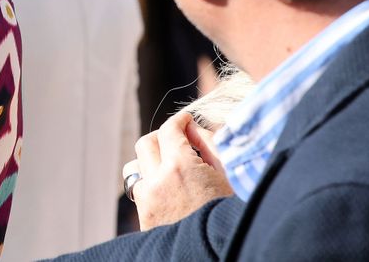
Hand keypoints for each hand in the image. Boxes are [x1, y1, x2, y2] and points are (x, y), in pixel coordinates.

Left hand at [128, 111, 231, 229]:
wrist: (222, 250)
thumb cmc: (232, 211)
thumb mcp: (230, 174)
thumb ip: (209, 143)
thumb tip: (192, 128)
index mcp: (180, 168)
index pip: (169, 130)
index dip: (179, 121)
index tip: (185, 121)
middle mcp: (157, 182)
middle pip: (145, 144)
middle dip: (161, 137)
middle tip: (177, 140)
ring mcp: (147, 202)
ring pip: (135, 167)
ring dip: (150, 162)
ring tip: (170, 169)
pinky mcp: (144, 220)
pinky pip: (139, 192)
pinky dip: (151, 185)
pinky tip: (169, 191)